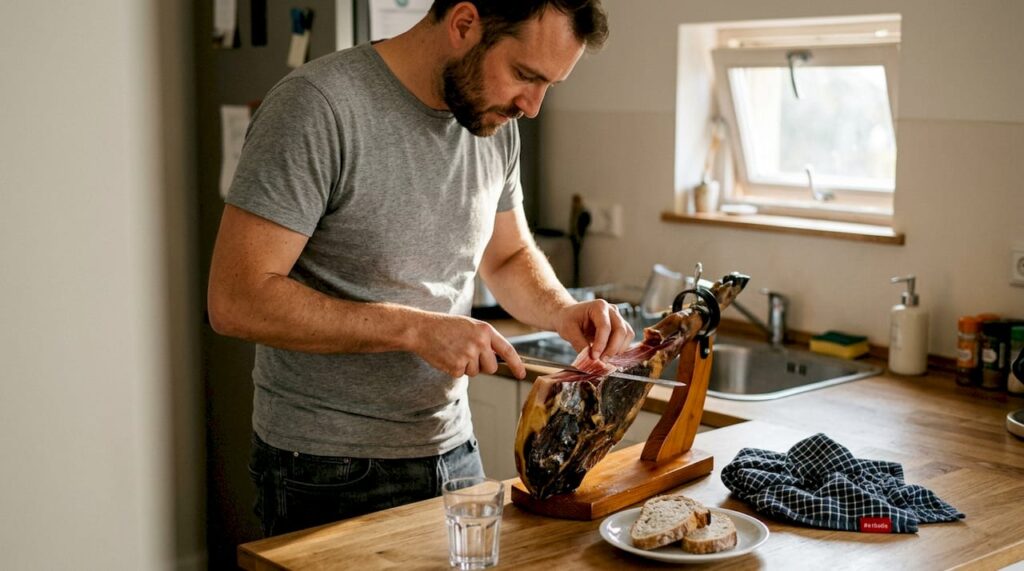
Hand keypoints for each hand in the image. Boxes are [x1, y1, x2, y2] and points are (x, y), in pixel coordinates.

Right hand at [409, 314, 525, 378]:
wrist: (422, 329)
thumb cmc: (445, 327)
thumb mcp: (470, 326)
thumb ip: (485, 340)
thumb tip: (498, 358)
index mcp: (485, 330)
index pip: (507, 350)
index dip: (516, 364)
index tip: (521, 374)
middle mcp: (480, 343)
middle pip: (491, 367)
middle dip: (482, 366)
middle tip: (467, 354)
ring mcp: (469, 355)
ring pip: (476, 372)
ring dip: (466, 366)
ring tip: (454, 351)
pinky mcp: (457, 366)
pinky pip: (462, 375)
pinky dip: (454, 369)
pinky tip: (447, 356)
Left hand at [556, 300, 634, 359]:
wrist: (569, 316)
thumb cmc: (568, 319)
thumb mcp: (568, 331)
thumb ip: (580, 344)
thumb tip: (591, 360)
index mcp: (598, 306)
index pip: (605, 326)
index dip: (601, 344)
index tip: (594, 357)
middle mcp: (611, 310)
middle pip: (620, 330)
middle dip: (612, 349)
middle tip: (601, 361)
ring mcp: (617, 317)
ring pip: (627, 334)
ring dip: (618, 349)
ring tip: (604, 358)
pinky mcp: (620, 326)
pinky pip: (626, 338)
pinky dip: (620, 348)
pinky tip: (608, 354)